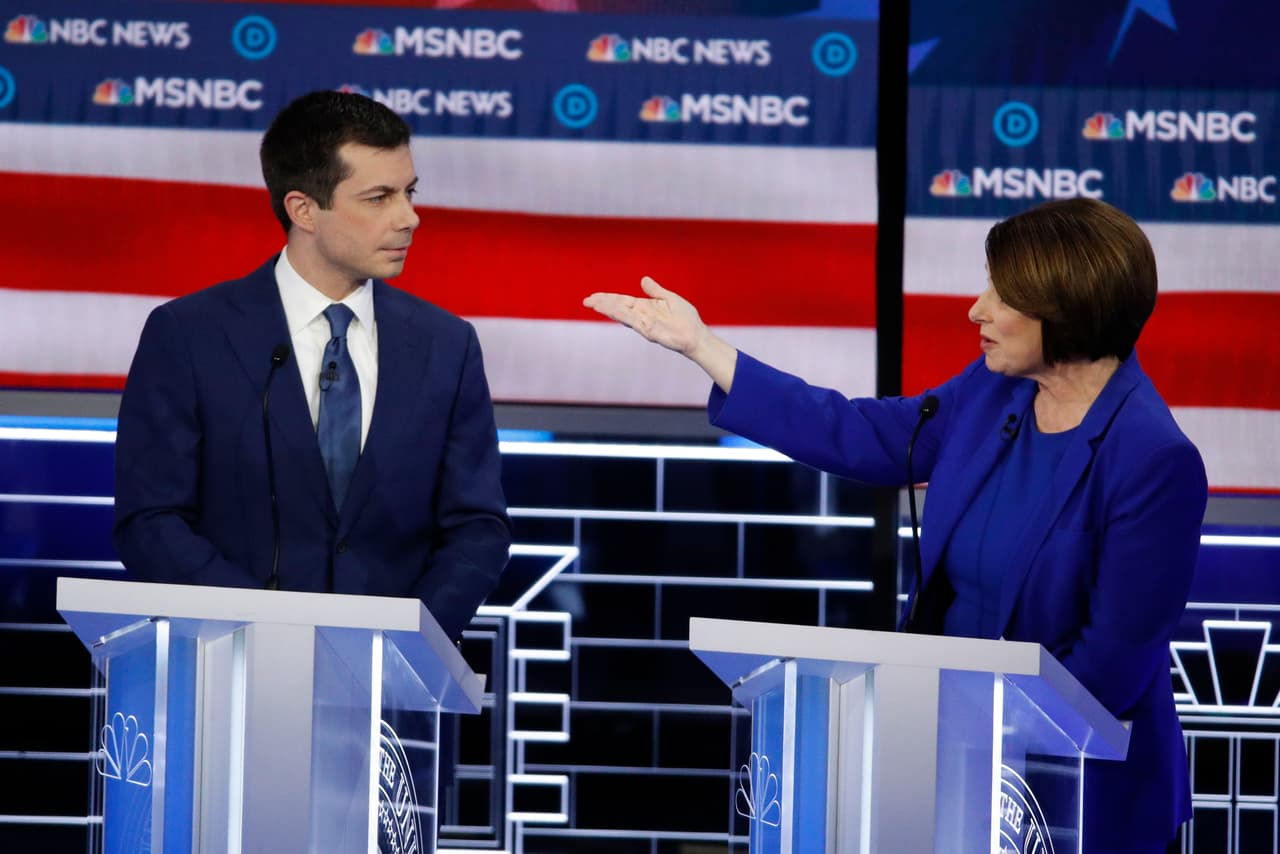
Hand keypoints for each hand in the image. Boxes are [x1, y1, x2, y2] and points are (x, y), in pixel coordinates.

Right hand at [583, 276, 706, 357]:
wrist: (696, 335)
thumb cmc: (686, 319)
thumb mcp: (669, 299)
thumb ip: (655, 291)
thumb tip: (643, 280)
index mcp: (645, 307)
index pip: (622, 301)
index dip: (607, 298)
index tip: (593, 296)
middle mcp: (641, 316)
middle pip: (618, 307)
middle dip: (602, 304)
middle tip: (586, 300)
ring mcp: (644, 324)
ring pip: (622, 315)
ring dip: (608, 309)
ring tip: (593, 304)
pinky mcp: (649, 331)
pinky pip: (633, 321)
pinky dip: (622, 315)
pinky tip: (612, 310)